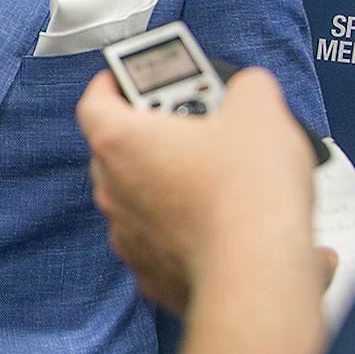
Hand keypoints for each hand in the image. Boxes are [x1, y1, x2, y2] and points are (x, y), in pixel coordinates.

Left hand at [75, 68, 316, 314]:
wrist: (258, 277)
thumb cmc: (246, 197)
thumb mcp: (259, 111)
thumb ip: (247, 89)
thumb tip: (249, 92)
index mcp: (121, 143)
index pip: (95, 102)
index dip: (114, 84)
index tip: (131, 76)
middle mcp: (115, 192)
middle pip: (124, 152)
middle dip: (160, 136)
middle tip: (199, 123)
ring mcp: (130, 239)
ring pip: (146, 201)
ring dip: (178, 186)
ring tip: (228, 177)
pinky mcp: (156, 276)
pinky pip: (170, 243)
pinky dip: (197, 233)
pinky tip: (238, 226)